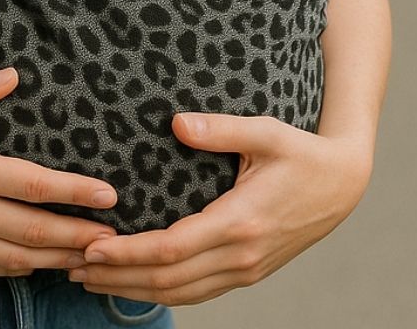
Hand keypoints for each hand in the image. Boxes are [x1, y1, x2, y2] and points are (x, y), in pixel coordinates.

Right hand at [0, 66, 118, 275]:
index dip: (74, 192)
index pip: (31, 184)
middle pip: (33, 229)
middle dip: (79, 234)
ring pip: (16, 258)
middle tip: (117, 236)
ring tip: (92, 256)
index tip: (108, 194)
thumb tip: (9, 76)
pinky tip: (40, 265)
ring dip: (58, 258)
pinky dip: (21, 271)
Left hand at [67, 111, 372, 304]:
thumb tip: (176, 122)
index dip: (128, 254)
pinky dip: (162, 292)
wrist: (344, 184)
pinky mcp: (249, 271)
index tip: (91, 248)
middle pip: (169, 280)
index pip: (172, 249)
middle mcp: (242, 254)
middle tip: (72, 267)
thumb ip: (220, 127)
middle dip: (118, 277)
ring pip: (182, 293)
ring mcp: (247, 269)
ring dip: (134, 290)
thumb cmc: (301, 151)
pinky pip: (199, 291)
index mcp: (240, 221)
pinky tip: (136, 283)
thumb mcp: (266, 131)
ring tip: (91, 280)